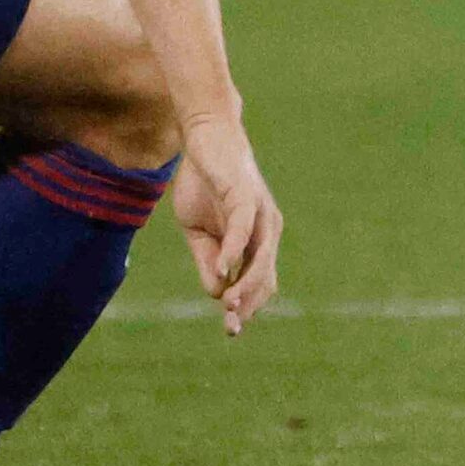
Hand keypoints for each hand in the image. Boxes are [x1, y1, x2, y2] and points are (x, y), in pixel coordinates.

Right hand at [170, 115, 280, 335]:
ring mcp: (259, 214)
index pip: (259, 283)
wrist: (204, 136)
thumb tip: (215, 292)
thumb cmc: (203, 182)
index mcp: (256, 240)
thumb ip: (208, 259)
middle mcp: (266, 230)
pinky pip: (244, 229)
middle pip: (265, 278)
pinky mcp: (246, 196)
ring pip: (260, 259)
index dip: (246, 307)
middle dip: (248, 305)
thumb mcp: (198, 229)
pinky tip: (224, 271)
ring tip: (229, 306)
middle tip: (231, 328)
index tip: (230, 329)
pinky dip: (235, 252)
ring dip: (246, 286)